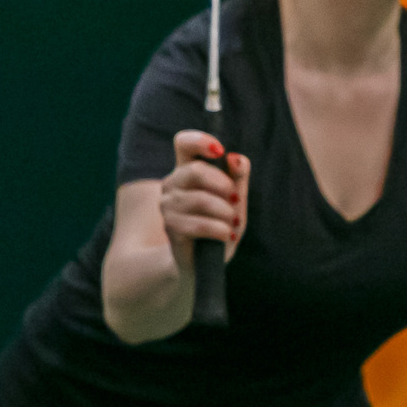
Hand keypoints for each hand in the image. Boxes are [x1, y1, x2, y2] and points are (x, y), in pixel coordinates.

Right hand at [161, 130, 248, 258]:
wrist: (202, 265)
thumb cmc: (220, 227)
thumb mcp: (236, 201)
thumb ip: (238, 178)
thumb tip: (236, 158)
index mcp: (187, 171)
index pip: (183, 143)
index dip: (200, 141)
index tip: (220, 151)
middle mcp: (172, 184)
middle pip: (196, 170)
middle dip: (224, 185)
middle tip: (236, 199)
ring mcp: (168, 206)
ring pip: (201, 199)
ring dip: (225, 213)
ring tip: (232, 224)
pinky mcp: (171, 228)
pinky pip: (200, 224)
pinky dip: (220, 230)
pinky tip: (227, 235)